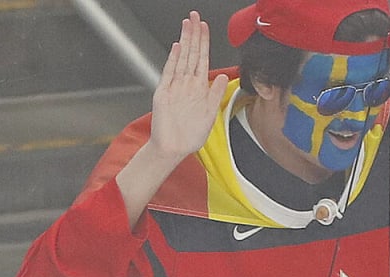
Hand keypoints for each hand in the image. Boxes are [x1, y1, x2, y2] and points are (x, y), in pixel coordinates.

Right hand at [149, 11, 228, 162]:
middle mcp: (187, 84)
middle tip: (195, 16)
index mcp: (199, 88)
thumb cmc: (190, 134)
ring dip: (185, 41)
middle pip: (192, 54)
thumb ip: (216, 94)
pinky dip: (174, 60)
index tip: (205, 27)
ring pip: (182, 58)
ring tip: (188, 24)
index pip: (203, 59)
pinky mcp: (164, 92)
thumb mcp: (210, 114)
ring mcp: (175, 86)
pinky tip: (178, 47)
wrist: (173, 147)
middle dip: (194, 34)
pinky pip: (170, 73)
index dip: (204, 42)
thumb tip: (224, 77)